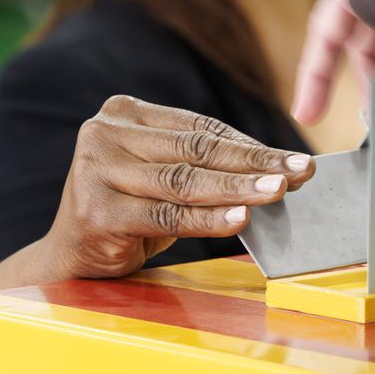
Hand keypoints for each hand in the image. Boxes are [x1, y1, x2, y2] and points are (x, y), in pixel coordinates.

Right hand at [40, 95, 315, 278]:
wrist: (72, 258)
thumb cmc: (130, 214)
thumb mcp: (164, 180)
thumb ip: (203, 167)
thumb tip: (277, 170)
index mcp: (124, 115)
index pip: (200, 128)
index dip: (252, 145)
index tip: (296, 159)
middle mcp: (104, 135)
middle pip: (196, 150)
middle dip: (255, 162)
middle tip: (301, 171)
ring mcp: (96, 171)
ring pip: (184, 181)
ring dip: (238, 188)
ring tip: (279, 191)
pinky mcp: (98, 212)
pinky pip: (167, 216)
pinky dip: (208, 220)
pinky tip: (241, 219)